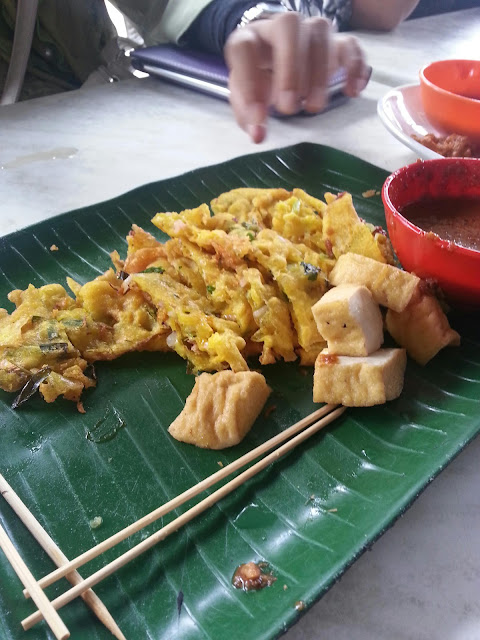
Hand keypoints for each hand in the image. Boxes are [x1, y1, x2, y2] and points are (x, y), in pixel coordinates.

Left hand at [224, 12, 369, 142]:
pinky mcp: (335, 41)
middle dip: (290, 69)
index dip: (249, 83)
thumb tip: (259, 135)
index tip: (259, 118)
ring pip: (321, 33)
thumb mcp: (245, 98)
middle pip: (288, 26)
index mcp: (250, 38)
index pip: (244, 48)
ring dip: (319, 73)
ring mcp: (310, 31)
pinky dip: (354, 66)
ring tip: (314, 107)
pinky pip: (350, 44)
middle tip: (289, 108)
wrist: (276, 62)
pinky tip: (351, 91)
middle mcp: (279, 27)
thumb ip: (248, 116)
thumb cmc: (260, 81)